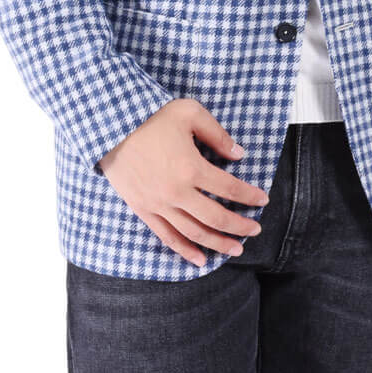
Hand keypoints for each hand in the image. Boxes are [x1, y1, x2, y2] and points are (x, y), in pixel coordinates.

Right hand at [96, 98, 269, 266]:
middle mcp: (177, 192)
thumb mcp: (189, 112)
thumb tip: (238, 154)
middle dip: (240, 227)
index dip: (250, 196)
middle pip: (217, 217)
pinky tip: (200, 260)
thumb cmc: (151, 116)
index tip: (262, 200)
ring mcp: (159, 204)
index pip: (230, 189)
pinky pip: (167, 237)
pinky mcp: (143, 209)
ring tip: (235, 250)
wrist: (109, 126)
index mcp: (192, 168)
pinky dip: (185, 251)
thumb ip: (217, 134)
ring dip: (218, 244)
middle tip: (255, 230)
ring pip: (195, 233)